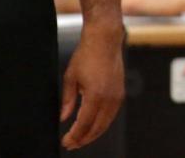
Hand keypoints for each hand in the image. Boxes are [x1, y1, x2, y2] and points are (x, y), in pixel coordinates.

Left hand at [61, 22, 123, 149]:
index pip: (84, 124)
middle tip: (72, 144)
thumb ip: (67, 100)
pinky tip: (94, 124)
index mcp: (95, 95)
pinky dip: (103, 123)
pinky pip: (112, 114)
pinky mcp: (121, 91)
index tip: (65, 142)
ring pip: (106, 123)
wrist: (105, 39)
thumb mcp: (70, 77)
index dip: (74, 136)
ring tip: (82, 138)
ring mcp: (117, 94)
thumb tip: (63, 117)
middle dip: (84, 139)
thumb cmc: (87, 54)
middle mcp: (109, 97)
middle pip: (97, 127)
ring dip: (94, 133)